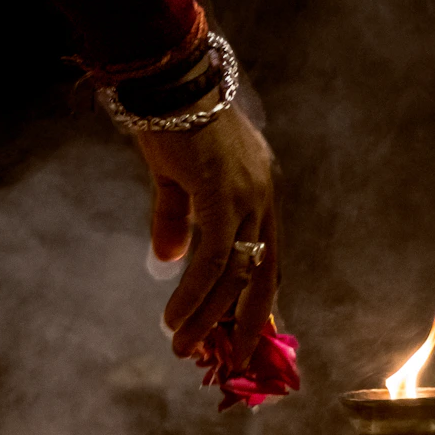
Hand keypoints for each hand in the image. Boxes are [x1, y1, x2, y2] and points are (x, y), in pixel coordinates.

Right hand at [134, 102, 278, 362]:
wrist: (167, 73)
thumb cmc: (169, 116)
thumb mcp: (173, 175)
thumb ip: (175, 218)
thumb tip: (168, 259)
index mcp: (259, 191)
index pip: (267, 255)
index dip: (259, 298)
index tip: (249, 333)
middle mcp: (262, 197)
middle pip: (263, 274)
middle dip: (249, 321)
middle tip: (236, 360)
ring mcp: (247, 197)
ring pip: (234, 275)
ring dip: (207, 316)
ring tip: (184, 346)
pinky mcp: (222, 197)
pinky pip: (212, 261)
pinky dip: (194, 295)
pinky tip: (175, 318)